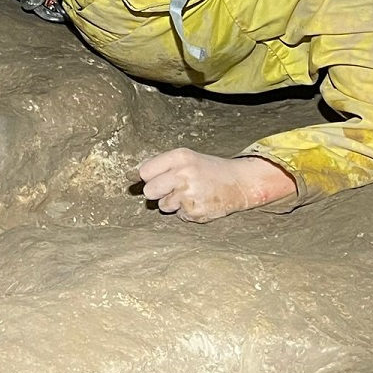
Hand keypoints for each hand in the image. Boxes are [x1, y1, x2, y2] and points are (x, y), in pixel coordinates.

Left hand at [138, 148, 296, 222]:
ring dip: (173, 203)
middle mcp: (183, 174)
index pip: (145, 171)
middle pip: (149, 191)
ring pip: (162, 205)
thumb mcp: (187, 159)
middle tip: (172, 188)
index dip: (148, 177)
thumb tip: (132, 175)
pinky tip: (199, 202)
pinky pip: (178, 215)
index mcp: (180, 157)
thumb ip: (162, 165)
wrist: (239, 182)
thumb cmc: (208, 169)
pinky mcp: (194, 212)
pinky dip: (186, 211)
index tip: (154, 178)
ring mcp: (188, 194)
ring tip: (190, 194)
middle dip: (156, 192)